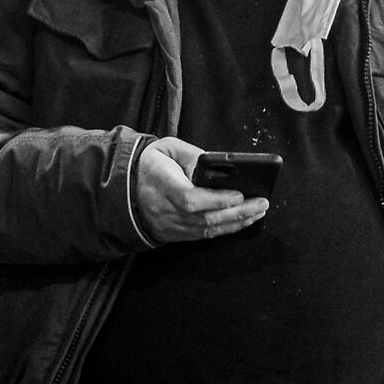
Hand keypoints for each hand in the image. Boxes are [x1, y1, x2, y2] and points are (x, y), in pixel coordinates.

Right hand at [134, 137, 270, 245]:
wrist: (122, 188)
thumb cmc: (149, 164)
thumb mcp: (168, 148)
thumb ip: (193, 156)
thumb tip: (220, 168)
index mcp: (160, 183)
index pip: (189, 198)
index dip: (216, 199)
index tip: (239, 194)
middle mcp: (164, 209)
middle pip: (204, 218)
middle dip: (237, 212)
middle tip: (262, 203)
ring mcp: (169, 225)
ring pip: (206, 229)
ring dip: (236, 222)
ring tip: (258, 212)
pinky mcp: (174, 234)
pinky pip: (203, 235)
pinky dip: (225, 230)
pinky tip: (242, 222)